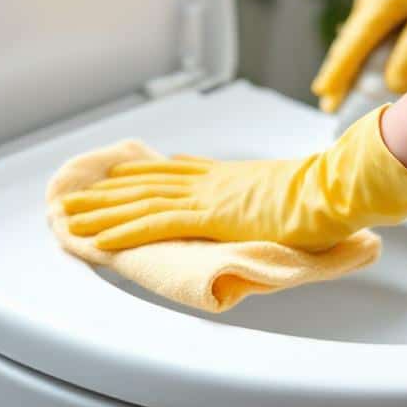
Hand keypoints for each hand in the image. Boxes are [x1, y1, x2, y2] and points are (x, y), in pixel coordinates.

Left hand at [60, 106, 406, 251]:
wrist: (334, 188)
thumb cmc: (328, 196)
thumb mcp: (296, 195)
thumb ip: (278, 200)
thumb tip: (282, 206)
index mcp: (232, 176)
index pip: (177, 172)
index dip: (142, 173)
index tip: (119, 173)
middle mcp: (212, 180)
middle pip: (148, 183)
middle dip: (109, 192)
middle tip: (76, 196)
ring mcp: (208, 194)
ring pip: (141, 200)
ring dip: (103, 209)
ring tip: (71, 215)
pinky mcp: (208, 213)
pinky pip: (155, 221)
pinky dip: (124, 228)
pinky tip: (100, 235)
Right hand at [311, 0, 406, 110]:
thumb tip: (392, 84)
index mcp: (377, 3)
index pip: (349, 48)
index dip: (335, 75)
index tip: (323, 99)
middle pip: (351, 44)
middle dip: (342, 73)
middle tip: (330, 104)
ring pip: (370, 39)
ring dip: (368, 64)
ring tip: (359, 89)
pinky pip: (386, 32)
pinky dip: (387, 51)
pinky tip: (396, 63)